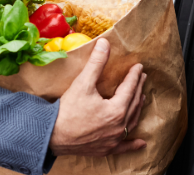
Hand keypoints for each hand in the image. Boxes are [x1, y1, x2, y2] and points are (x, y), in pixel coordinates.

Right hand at [49, 39, 146, 156]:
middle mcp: (119, 126)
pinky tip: (141, 143)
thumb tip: (104, 43)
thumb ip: (96, 63)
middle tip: (141, 77)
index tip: (138, 66)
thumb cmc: (68, 110)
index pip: (130, 88)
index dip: (134, 76)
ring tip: (141, 98)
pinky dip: (133, 144)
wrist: (52, 135)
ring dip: (137, 109)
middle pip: (133, 104)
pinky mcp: (106, 149)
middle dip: (138, 88)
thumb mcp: (83, 82)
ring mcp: (113, 139)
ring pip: (131, 122)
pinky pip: (124, 146)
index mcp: (116, 110)